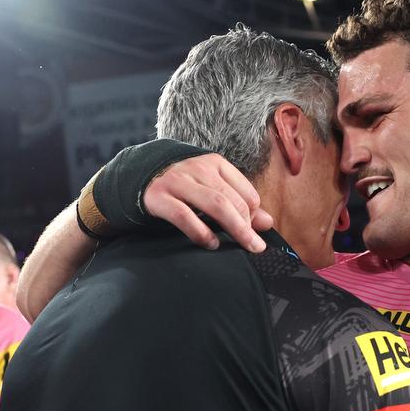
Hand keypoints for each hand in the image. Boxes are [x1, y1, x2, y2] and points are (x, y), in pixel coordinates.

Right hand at [144, 153, 272, 251]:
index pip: (245, 191)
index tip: (256, 232)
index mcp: (216, 164)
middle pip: (231, 199)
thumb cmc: (186, 188)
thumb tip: (268, 222)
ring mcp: (178, 181)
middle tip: (256, 246)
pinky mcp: (159, 197)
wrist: (141, 179)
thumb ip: (241, 205)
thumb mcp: (214, 190)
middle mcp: (198, 168)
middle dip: (247, 226)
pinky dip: (201, 232)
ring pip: (214, 204)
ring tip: (242, 245)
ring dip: (232, 228)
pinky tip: (211, 243)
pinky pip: (184, 215)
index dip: (254, 214)